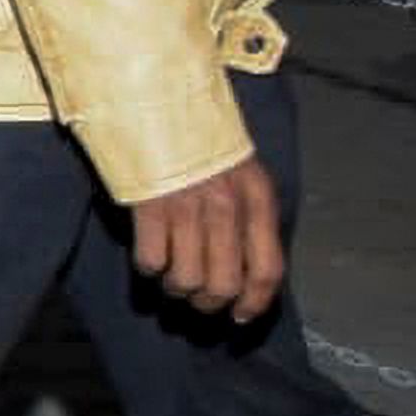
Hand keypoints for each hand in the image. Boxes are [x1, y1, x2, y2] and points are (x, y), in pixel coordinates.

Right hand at [127, 154, 285, 321]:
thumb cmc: (199, 142)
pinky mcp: (149, 206)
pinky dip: (148, 267)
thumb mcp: (240, 174)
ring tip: (169, 276)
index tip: (238, 316)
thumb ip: (248, 217)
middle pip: (224, 283)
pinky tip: (149, 255)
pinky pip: (151, 261)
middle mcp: (226, 205)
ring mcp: (186, 206)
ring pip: (187, 279)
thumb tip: (245, 273)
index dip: (254, 302)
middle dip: (208, 301)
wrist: (156, 99)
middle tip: (196, 297)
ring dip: (175, 287)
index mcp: (257, 198)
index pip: (267, 269)